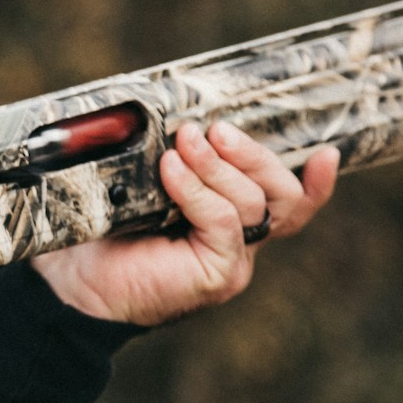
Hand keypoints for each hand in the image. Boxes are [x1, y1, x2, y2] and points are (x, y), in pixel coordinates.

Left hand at [32, 122, 338, 326]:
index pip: (290, 203)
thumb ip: (172, 159)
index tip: (329, 154)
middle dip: (252, 154)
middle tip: (213, 129)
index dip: (316, 183)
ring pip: (253, 202)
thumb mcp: (141, 188)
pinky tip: (171, 170)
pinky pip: (224, 221)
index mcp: (231, 222)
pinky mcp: (218, 274)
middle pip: (281, 194)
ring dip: (218, 165)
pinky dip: (198, 190)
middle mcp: (241, 243)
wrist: (74, 284)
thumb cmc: (102, 234)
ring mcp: (233, 260)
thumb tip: (181, 119)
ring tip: (184, 141)